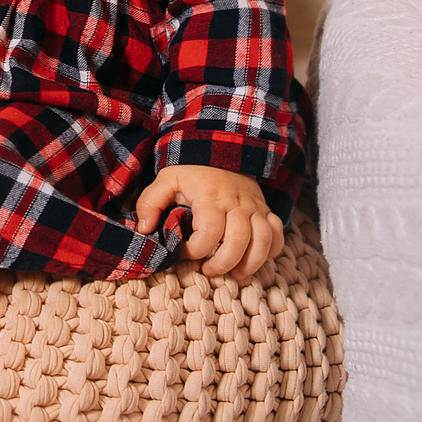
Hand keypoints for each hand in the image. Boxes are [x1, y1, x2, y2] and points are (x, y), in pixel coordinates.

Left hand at [132, 165, 284, 282]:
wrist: (220, 148)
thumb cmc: (190, 170)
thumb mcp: (166, 180)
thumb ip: (150, 203)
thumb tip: (144, 229)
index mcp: (209, 197)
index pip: (209, 231)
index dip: (195, 250)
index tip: (184, 251)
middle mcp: (236, 203)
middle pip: (239, 240)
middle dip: (224, 263)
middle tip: (208, 271)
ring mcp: (254, 207)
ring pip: (263, 240)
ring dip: (251, 263)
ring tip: (234, 273)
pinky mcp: (265, 210)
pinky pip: (278, 234)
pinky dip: (271, 252)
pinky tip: (254, 260)